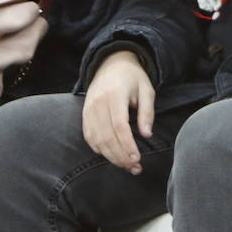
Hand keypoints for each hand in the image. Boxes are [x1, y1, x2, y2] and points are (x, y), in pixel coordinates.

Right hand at [82, 51, 155, 173]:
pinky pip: (89, 136)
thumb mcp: (146, 90)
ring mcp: (89, 108)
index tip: (137, 159)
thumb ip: (147, 112)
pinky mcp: (84, 113)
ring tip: (125, 165)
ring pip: (96, 139)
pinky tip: (111, 155)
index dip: (127, 145)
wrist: (111, 63)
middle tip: (135, 167)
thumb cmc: (132, 77)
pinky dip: (99, 149)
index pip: (119, 126)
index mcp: (115, 95)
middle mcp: (98, 102)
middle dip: (120, 156)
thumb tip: (147, 135)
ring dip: (110, 156)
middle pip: (107, 136)